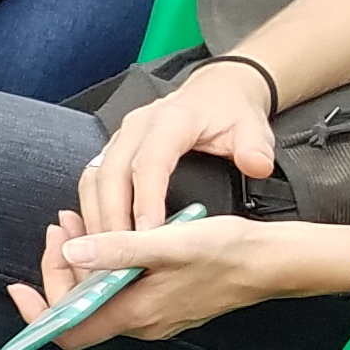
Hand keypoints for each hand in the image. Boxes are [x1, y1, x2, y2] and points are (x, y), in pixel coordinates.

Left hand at [6, 206, 312, 349]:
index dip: (38, 314)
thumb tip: (72, 251)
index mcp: (135, 314)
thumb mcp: (169, 242)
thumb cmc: (224, 252)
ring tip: (74, 222)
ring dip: (79, 262)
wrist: (271, 263)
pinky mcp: (164, 303)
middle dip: (58, 269)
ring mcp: (153, 315)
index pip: (69, 332)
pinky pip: (118, 291)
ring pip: (98, 296)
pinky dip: (102, 264)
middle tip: (58, 226)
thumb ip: (119, 249)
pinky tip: (105, 234)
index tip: (18, 286)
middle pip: (79, 309)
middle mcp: (140, 323)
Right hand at [77, 60, 280, 241]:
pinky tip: (102, 235)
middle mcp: (137, 126)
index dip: (146, 201)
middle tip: (119, 256)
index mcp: (171, 120)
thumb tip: (256, 166)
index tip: (148, 236)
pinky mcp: (114, 150)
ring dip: (97, 215)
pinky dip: (93, 209)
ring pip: (94, 178)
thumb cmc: (230, 113)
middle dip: (111, 216)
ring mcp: (121, 137)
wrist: (216, 93)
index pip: (149, 163)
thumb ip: (256, 149)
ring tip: (107, 253)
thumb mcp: (252, 128)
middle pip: (110, 173)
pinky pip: (93, 180)